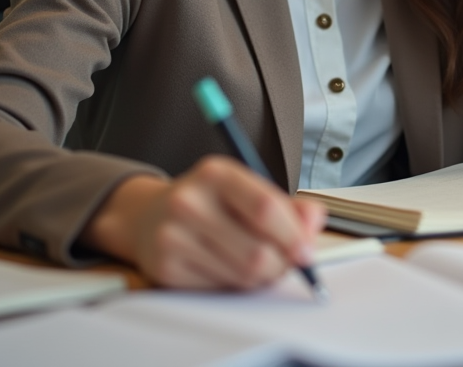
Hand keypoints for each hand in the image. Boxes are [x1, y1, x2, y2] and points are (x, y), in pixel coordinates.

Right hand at [81, 156, 325, 289]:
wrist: (149, 216)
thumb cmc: (210, 202)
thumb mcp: (247, 189)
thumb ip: (289, 206)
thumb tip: (313, 223)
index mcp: (216, 173)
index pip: (264, 207)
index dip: (293, 235)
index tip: (307, 252)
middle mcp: (189, 201)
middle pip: (257, 252)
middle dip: (282, 264)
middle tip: (286, 262)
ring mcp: (173, 236)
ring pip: (243, 276)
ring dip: (261, 277)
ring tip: (257, 262)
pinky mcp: (166, 268)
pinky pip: (220, 289)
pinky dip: (235, 285)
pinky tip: (227, 267)